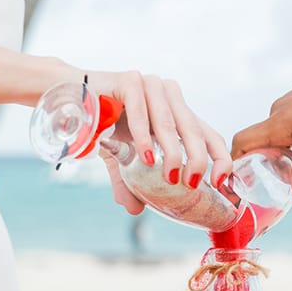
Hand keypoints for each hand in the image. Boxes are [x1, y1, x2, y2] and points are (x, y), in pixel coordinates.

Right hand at [88, 71, 231, 212]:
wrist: (70, 98)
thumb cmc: (104, 124)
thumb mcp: (122, 158)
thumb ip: (130, 182)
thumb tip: (134, 209)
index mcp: (178, 112)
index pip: (209, 134)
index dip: (220, 158)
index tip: (221, 182)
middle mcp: (170, 96)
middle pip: (194, 130)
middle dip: (197, 159)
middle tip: (191, 184)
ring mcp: (151, 85)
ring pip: (170, 122)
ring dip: (173, 152)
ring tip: (170, 177)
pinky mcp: (129, 81)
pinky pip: (140, 111)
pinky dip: (143, 137)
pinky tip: (145, 158)